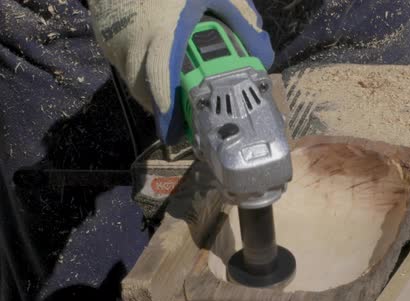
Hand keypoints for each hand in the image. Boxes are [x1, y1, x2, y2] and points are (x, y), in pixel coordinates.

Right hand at [88, 0, 273, 143]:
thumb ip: (241, 21)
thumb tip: (264, 54)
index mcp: (165, 35)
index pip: (161, 79)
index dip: (165, 108)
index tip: (172, 129)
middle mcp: (136, 42)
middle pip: (142, 88)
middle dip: (159, 109)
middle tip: (175, 122)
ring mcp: (116, 39)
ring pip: (130, 78)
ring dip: (147, 93)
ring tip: (165, 101)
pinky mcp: (104, 35)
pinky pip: (119, 64)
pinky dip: (134, 74)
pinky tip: (149, 74)